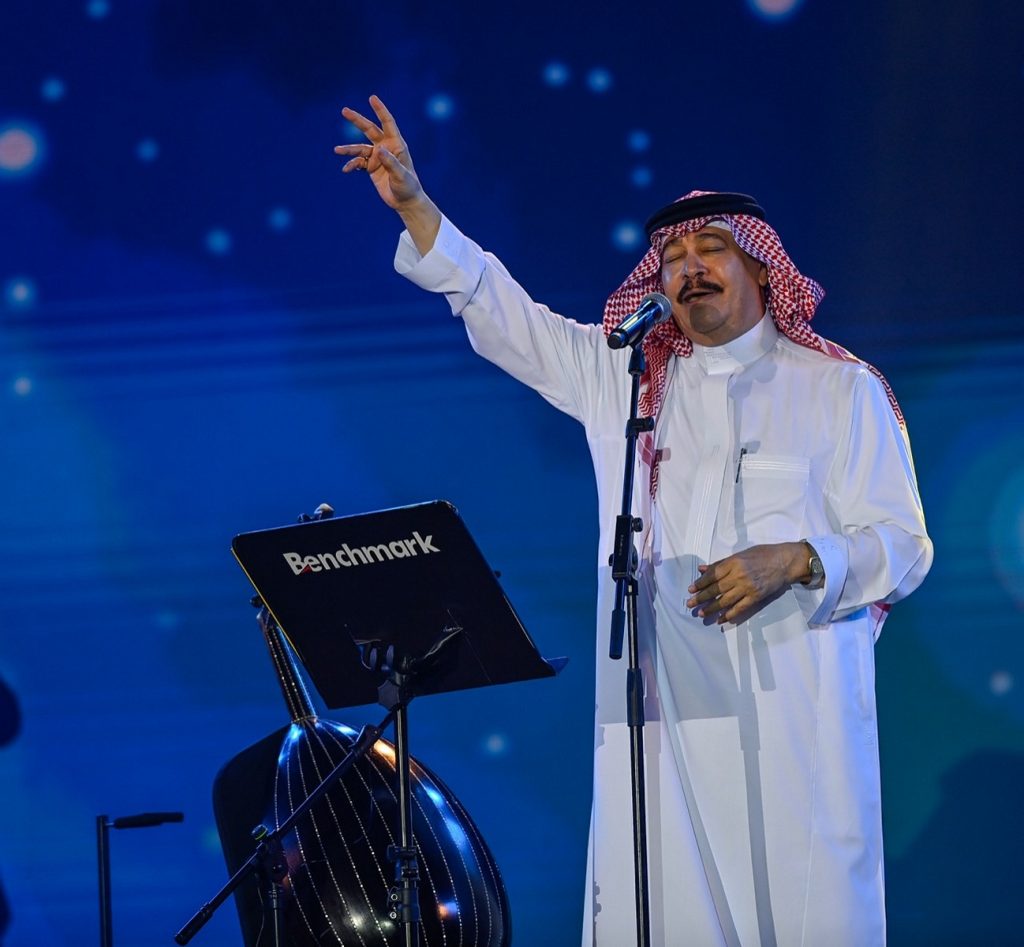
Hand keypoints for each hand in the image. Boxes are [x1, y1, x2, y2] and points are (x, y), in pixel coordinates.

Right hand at [335, 95, 440, 253]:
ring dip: (348, 149)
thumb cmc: (408, 187)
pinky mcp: (371, 167)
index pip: (388, 123)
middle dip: (357, 120)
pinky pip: (358, 163)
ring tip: (337, 150)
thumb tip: (379, 150)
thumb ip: (391, 163)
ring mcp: (377, 157)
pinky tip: (346, 170)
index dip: (380, 110)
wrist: (405, 201)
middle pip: (369, 130)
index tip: (371, 98)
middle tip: (344, 110)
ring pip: (360, 148)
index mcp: (397, 145)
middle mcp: (386, 148)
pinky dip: (352, 165)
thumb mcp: (401, 176)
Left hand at [685, 542, 807, 625]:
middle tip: (690, 604)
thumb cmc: (763, 554)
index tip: (691, 589)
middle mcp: (739, 576)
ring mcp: (748, 587)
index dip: (700, 583)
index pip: (712, 575)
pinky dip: (730, 614)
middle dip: (701, 597)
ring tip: (702, 614)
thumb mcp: (740, 554)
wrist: (785, 561)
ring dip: (712, 608)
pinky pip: (740, 608)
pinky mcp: (756, 597)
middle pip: (716, 589)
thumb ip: (721, 563)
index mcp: (733, 563)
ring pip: (725, 600)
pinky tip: (721, 619)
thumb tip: (702, 569)